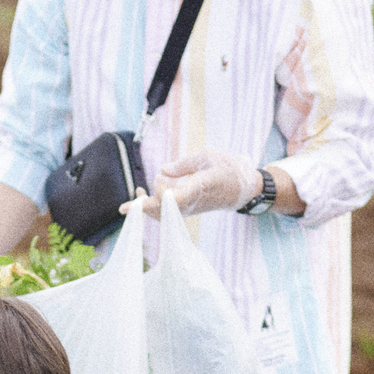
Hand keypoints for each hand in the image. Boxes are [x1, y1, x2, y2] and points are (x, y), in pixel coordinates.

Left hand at [140, 151, 262, 216]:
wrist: (245, 189)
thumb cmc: (229, 169)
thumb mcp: (208, 157)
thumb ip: (184, 164)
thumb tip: (163, 169)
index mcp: (199, 188)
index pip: (173, 199)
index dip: (157, 197)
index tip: (149, 186)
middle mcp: (192, 203)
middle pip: (163, 212)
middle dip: (143, 208)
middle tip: (127, 204)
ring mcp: (189, 209)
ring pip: (163, 215)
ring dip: (146, 207)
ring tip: (137, 193)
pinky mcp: (188, 211)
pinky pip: (167, 214)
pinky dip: (153, 206)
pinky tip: (146, 194)